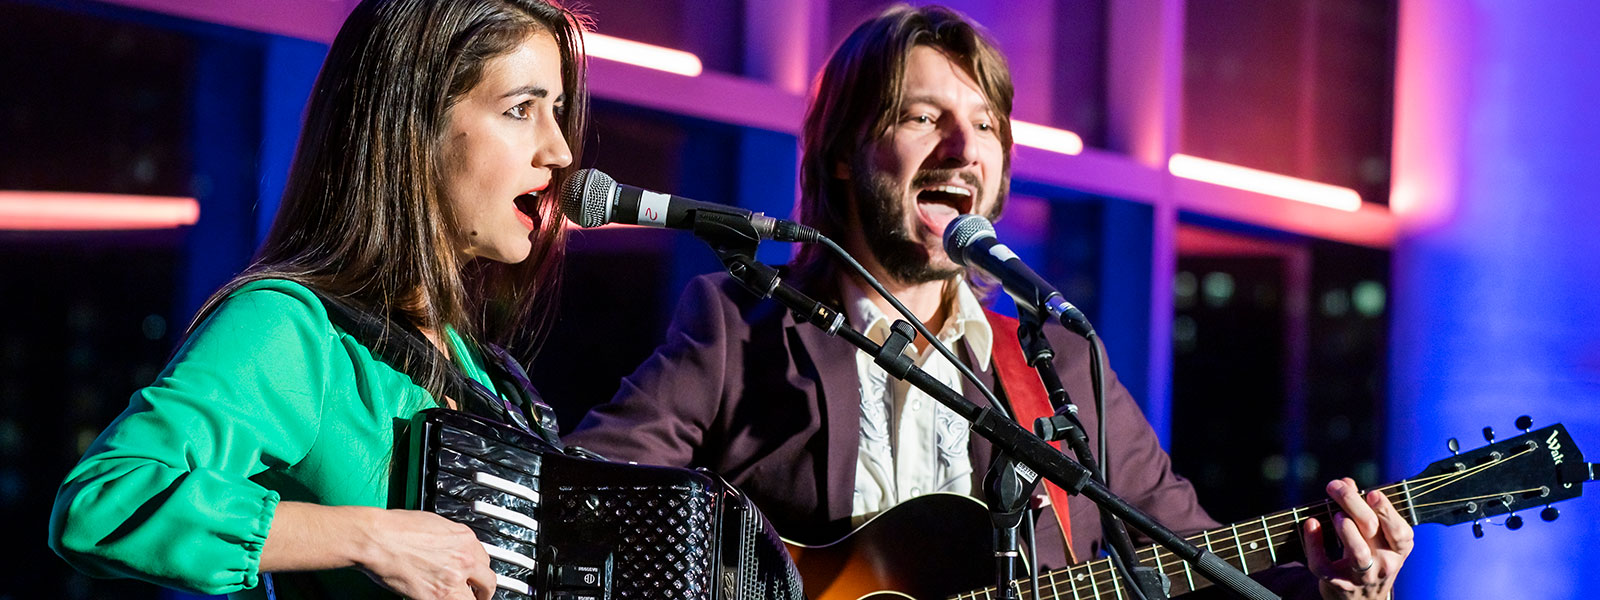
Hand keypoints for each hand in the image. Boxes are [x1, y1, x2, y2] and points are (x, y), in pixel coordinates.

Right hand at [355, 509, 496, 599]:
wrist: (380, 539)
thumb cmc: (397, 528)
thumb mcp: (434, 524)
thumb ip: (450, 539)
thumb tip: (452, 546)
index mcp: (465, 539)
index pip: (484, 560)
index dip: (479, 570)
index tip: (476, 575)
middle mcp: (464, 559)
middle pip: (488, 581)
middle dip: (485, 589)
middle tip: (481, 594)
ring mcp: (452, 579)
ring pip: (474, 598)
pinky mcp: (437, 596)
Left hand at [1301, 477, 1413, 599]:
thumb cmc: (1370, 557)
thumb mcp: (1376, 537)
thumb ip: (1363, 508)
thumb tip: (1347, 482)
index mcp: (1398, 549)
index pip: (1400, 530)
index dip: (1387, 511)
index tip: (1372, 493)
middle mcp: (1384, 563)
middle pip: (1372, 530)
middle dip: (1353, 504)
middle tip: (1335, 486)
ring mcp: (1362, 576)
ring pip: (1357, 553)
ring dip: (1345, 530)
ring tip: (1335, 514)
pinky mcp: (1338, 584)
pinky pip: (1323, 566)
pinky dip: (1314, 545)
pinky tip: (1310, 525)